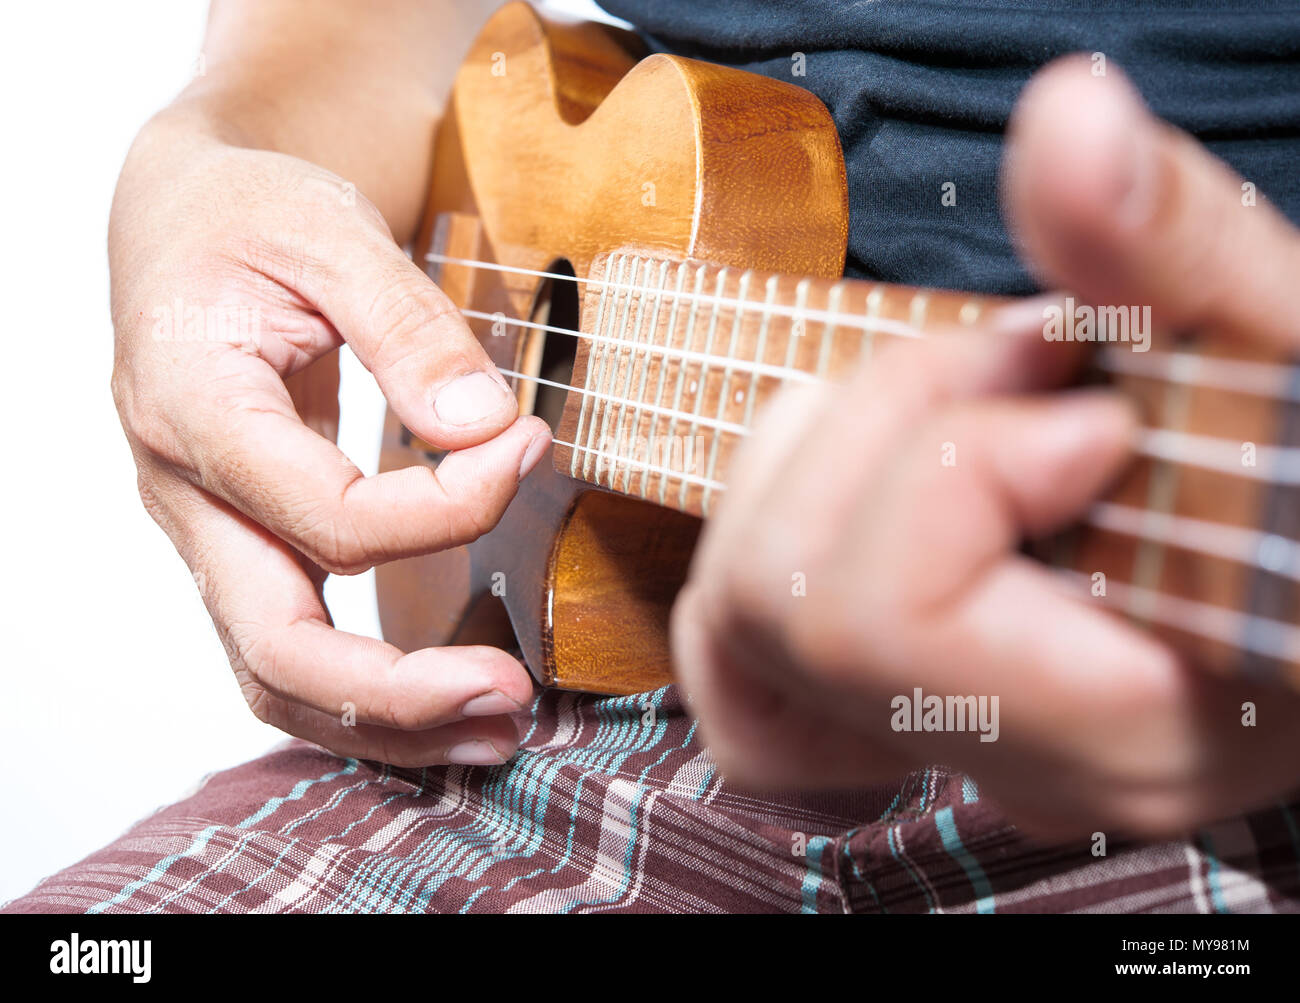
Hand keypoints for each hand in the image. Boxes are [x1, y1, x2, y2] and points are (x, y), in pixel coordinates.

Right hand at [111, 115, 549, 766]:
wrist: (181, 225)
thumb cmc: (245, 217)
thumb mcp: (328, 232)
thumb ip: (406, 327)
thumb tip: (484, 428)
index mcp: (192, 410)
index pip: (329, 516)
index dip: (448, 508)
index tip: (527, 448)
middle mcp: (186, 494)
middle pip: (278, 648)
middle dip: (402, 692)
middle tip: (513, 696)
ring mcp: (210, 531)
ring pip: (279, 675)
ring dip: (389, 721)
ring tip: (496, 730)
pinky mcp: (244, 543)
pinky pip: (292, 645)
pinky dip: (369, 688)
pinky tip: (444, 699)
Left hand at [670, 56, 1299, 838]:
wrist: (1298, 549)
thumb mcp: (1280, 353)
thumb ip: (1172, 254)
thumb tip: (1067, 113)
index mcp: (1129, 729)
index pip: (887, 624)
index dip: (961, 464)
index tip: (1092, 411)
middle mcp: (1007, 771)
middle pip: (782, 606)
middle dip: (887, 427)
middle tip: (1020, 370)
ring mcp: (940, 749)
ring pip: (736, 612)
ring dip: (827, 455)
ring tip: (965, 407)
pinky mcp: (887, 712)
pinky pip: (737, 628)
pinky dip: (787, 507)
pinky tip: (895, 468)